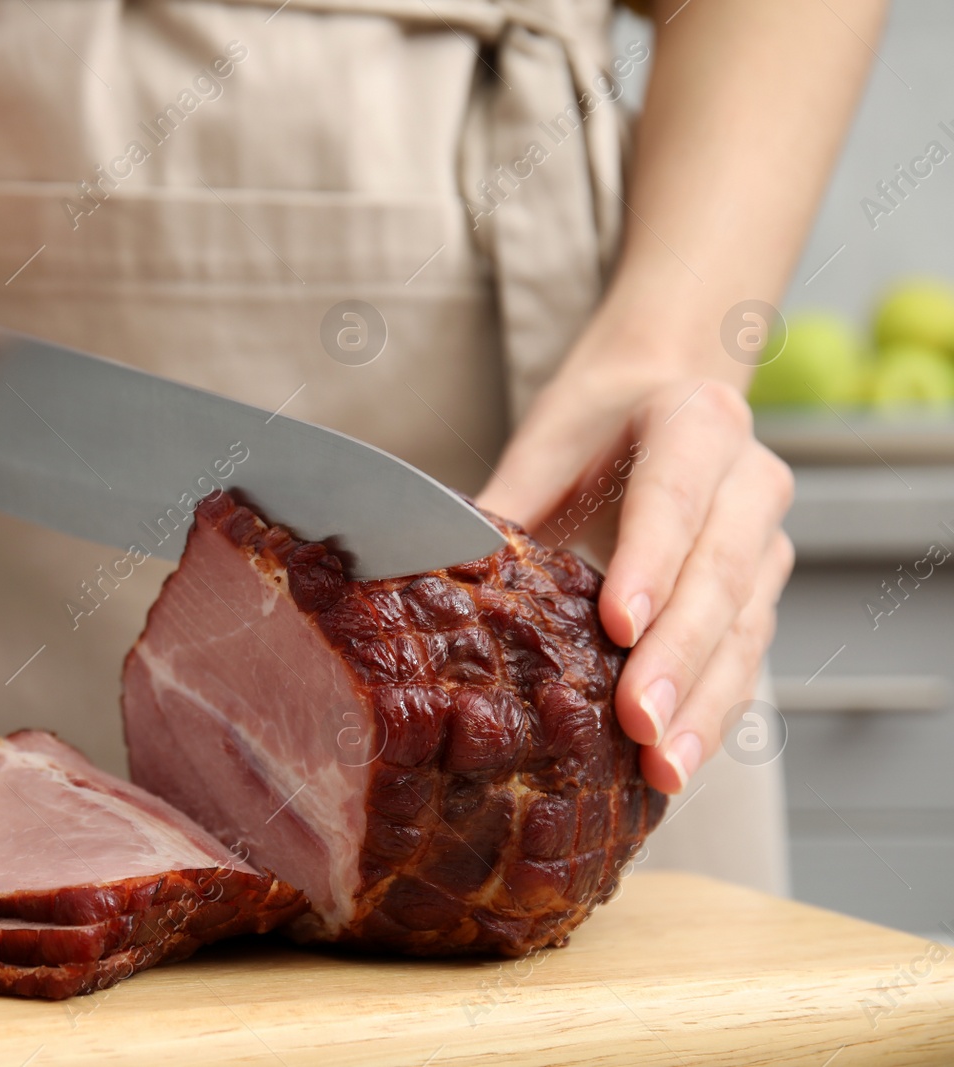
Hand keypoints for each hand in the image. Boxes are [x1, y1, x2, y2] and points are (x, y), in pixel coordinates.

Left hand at [476, 354, 794, 795]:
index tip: (620, 627)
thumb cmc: (592, 428)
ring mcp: (766, 541)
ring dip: (703, 703)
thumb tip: (430, 566)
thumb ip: (506, 505)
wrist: (656, 398)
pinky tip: (678, 761)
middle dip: (678, 656)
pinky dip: (712, 714)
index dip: (650, 565)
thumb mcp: (544, 449)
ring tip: (664, 765)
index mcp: (694, 422)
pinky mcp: (762, 595)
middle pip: (719, 575)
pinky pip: (743, 660)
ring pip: (742, 628)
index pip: (674, 499)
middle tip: (640, 721)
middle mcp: (747, 481)